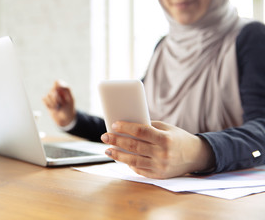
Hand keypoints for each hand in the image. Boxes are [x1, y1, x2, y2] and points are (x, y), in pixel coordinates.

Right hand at [42, 80, 75, 126]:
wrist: (64, 119)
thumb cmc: (69, 109)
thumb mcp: (70, 99)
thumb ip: (66, 89)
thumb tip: (57, 81)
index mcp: (63, 89)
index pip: (57, 82)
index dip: (57, 87)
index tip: (61, 95)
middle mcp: (56, 91)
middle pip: (52, 89)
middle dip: (56, 98)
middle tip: (61, 104)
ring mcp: (51, 96)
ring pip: (47, 95)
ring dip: (52, 103)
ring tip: (57, 107)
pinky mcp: (46, 101)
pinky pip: (44, 99)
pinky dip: (48, 105)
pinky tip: (52, 108)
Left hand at [100, 121, 214, 178]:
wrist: (196, 156)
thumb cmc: (177, 138)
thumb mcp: (166, 128)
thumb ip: (148, 127)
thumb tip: (126, 126)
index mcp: (165, 139)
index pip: (141, 131)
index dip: (126, 128)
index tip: (114, 125)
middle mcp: (163, 154)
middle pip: (134, 146)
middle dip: (117, 140)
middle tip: (105, 136)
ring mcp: (160, 166)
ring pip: (133, 160)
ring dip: (118, 154)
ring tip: (108, 149)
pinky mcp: (158, 175)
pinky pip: (139, 169)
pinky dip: (128, 164)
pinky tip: (120, 157)